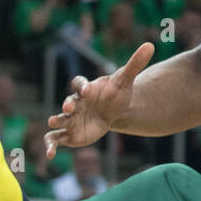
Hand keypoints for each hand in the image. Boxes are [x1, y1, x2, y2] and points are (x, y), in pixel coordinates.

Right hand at [44, 42, 152, 157]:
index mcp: (87, 88)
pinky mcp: (69, 134)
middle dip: (67, 105)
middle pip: (68, 101)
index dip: (82, 85)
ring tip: (53, 123)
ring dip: (55, 121)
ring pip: (58, 119)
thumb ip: (135, 63)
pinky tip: (50, 155)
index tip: (87, 89)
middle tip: (69, 108)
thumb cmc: (116, 93)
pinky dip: (50, 146)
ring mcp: (70, 118)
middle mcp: (75, 103)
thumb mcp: (125, 80)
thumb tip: (150, 45)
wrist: (113, 111)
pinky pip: (55, 139)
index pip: (79, 83)